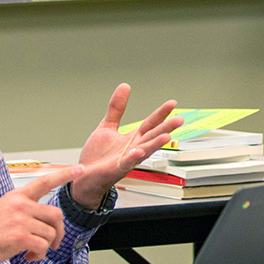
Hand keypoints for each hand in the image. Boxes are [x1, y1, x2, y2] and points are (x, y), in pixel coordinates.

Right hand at [0, 169, 74, 263]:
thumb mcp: (3, 209)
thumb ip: (24, 209)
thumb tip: (42, 219)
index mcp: (17, 197)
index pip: (45, 181)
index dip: (65, 175)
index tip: (79, 169)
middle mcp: (20, 205)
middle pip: (56, 215)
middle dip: (58, 232)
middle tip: (52, 242)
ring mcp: (21, 220)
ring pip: (50, 233)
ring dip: (45, 247)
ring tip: (31, 250)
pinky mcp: (20, 237)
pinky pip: (43, 246)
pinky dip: (39, 255)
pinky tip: (27, 256)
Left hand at [70, 84, 181, 208]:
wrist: (83, 176)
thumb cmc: (98, 156)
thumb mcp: (108, 126)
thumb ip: (117, 108)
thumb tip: (125, 86)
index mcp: (133, 138)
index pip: (150, 124)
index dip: (161, 113)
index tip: (172, 103)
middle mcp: (134, 148)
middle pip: (152, 136)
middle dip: (166, 128)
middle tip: (179, 120)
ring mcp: (127, 159)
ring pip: (145, 150)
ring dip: (155, 144)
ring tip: (167, 136)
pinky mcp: (116, 168)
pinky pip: (126, 163)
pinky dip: (132, 157)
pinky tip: (137, 151)